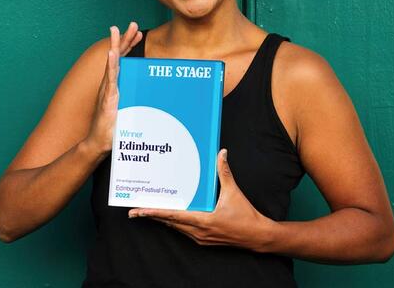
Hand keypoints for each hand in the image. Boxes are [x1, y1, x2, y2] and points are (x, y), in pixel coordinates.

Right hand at [84, 22, 141, 153]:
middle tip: (132, 23)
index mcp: (115, 85)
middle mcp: (109, 84)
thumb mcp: (128, 111)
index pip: (123, 61)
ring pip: (112, 64)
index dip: (129, 46)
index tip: (137, 33)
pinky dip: (111, 65)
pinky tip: (112, 53)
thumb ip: (135, 102)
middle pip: (118, 57)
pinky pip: (109, 79)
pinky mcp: (107, 98)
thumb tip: (150, 99)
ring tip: (116, 30)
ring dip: (115, 46)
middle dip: (125, 39)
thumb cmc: (113, 128)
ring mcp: (107, 90)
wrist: (99, 143)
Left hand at [128, 149, 274, 250]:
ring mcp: (200, 238)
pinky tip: (172, 216)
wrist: (257, 236)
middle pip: (169, 223)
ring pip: (176, 228)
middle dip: (153, 216)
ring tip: (150, 211)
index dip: (153, 213)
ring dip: (163, 219)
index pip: (172, 216)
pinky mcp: (204, 239)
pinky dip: (175, 222)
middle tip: (136, 210)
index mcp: (202, 221)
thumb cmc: (246, 216)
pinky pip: (184, 231)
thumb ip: (224, 173)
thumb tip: (221, 154)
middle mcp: (198, 232)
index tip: (138, 211)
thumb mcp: (233, 193)